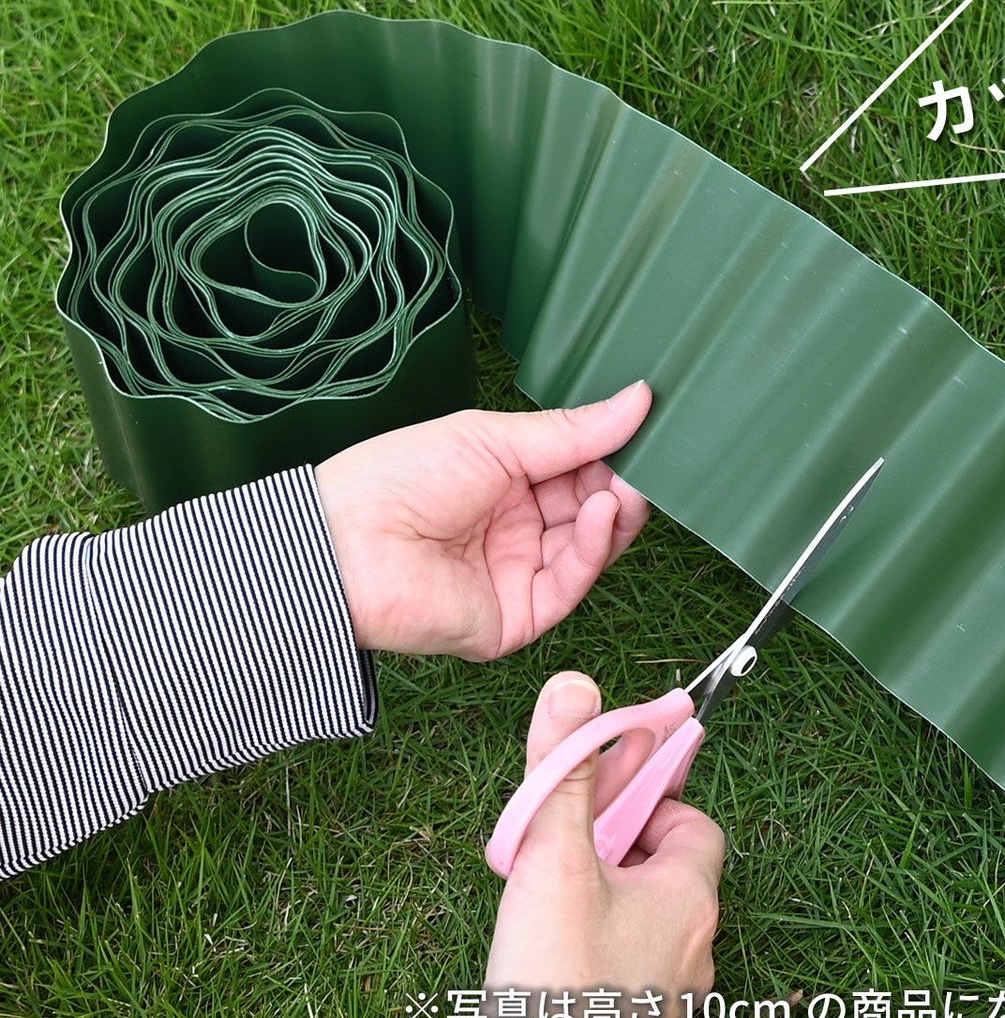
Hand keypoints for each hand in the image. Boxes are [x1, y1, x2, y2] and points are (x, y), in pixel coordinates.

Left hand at [314, 383, 651, 658]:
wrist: (346, 543)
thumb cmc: (398, 479)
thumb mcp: (492, 438)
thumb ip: (571, 431)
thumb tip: (637, 400)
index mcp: (504, 482)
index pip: (575, 468)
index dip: (609, 451)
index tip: (644, 427)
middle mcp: (515, 529)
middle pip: (589, 508)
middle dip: (620, 482)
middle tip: (646, 458)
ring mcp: (518, 574)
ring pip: (590, 547)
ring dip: (614, 512)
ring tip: (626, 484)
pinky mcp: (519, 616)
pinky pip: (571, 582)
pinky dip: (594, 546)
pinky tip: (600, 510)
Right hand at [478, 672, 724, 1017]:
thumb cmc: (557, 989)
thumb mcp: (553, 862)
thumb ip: (563, 773)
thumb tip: (576, 686)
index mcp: (687, 896)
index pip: (691, 819)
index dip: (649, 794)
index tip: (603, 786)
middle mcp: (691, 944)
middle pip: (663, 861)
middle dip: (610, 837)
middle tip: (558, 838)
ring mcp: (666, 989)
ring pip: (640, 908)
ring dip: (597, 883)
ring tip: (541, 886)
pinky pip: (624, 951)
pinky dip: (591, 929)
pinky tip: (543, 940)